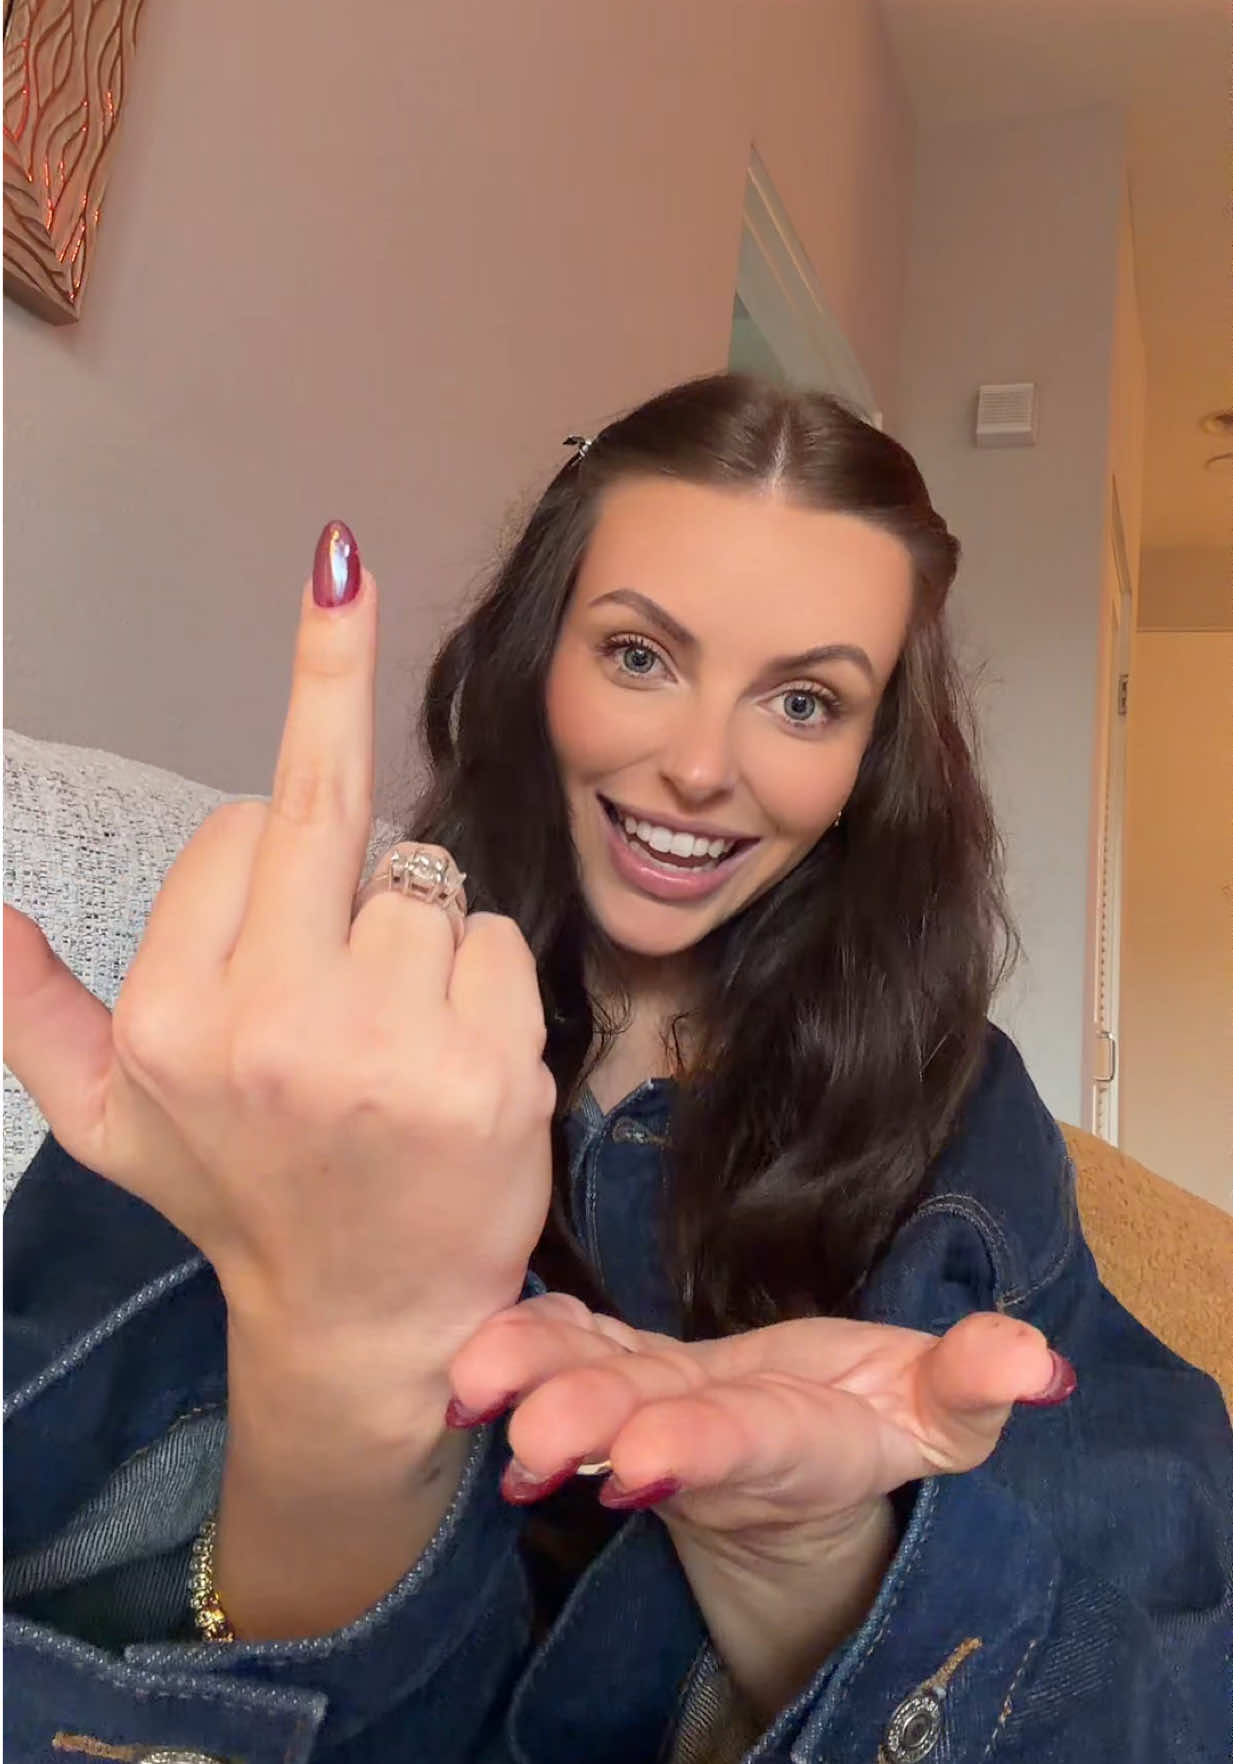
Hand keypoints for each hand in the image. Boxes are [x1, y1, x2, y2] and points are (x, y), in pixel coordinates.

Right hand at [3, 529, 554, 1382]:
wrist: (368, 1320)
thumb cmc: (245, 1197)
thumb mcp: (107, 1123)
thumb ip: (34, 1014)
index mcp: (170, 1018)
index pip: (237, 823)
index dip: (264, 861)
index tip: (276, 924)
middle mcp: (270, 1027)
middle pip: (331, 811)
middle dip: (344, 800)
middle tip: (343, 706)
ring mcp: (386, 1050)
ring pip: (426, 875)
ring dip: (420, 930)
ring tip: (399, 1035)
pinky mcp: (490, 1072)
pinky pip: (494, 936)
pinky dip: (484, 980)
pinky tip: (458, 1062)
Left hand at [450, 1291, 1072, 1532]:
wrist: (806, 1463)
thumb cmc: (879, 1420)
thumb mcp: (944, 1413)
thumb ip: (976, 1384)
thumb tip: (1037, 1359)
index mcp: (792, 1443)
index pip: (744, 1446)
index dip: (696, 1451)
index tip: (637, 1462)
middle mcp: (710, 1431)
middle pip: (646, 1426)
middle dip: (588, 1425)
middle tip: (530, 1435)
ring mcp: (660, 1400)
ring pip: (592, 1383)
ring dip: (534, 1380)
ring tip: (473, 1383)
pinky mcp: (626, 1365)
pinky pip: (576, 1344)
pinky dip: (533, 1335)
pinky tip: (482, 1332)